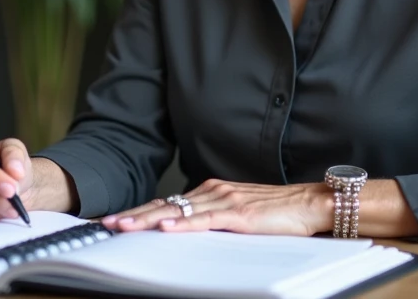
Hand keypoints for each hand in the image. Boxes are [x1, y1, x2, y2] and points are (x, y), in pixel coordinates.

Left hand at [100, 179, 332, 236]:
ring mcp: (226, 201)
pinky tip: (166, 227)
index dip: (141, 210)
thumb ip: (215, 217)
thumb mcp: (239, 213)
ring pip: (179, 211)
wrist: (310, 202)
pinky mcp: (240, 215)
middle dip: (134, 214)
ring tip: (124, 226)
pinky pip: (205, 220)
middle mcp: (214, 191)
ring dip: (148, 219)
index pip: (169, 202)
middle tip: (107, 222)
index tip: (118, 218)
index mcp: (212, 191)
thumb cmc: (279, 211)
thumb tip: (190, 227)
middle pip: (166, 204)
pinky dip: (184, 224)